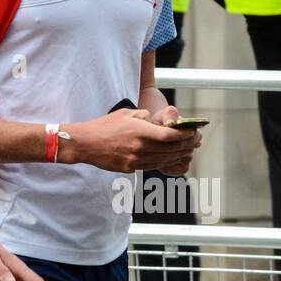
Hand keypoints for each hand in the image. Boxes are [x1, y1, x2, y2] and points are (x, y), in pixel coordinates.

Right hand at [65, 107, 200, 175]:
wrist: (86, 143)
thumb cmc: (105, 125)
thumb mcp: (126, 113)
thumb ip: (144, 116)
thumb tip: (156, 120)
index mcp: (140, 131)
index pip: (170, 136)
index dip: (184, 135)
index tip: (192, 132)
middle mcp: (140, 147)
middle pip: (170, 149)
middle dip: (185, 145)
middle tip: (195, 142)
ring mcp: (136, 159)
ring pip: (164, 160)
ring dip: (178, 155)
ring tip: (186, 151)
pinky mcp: (131, 167)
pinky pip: (153, 166)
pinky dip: (164, 162)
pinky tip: (170, 158)